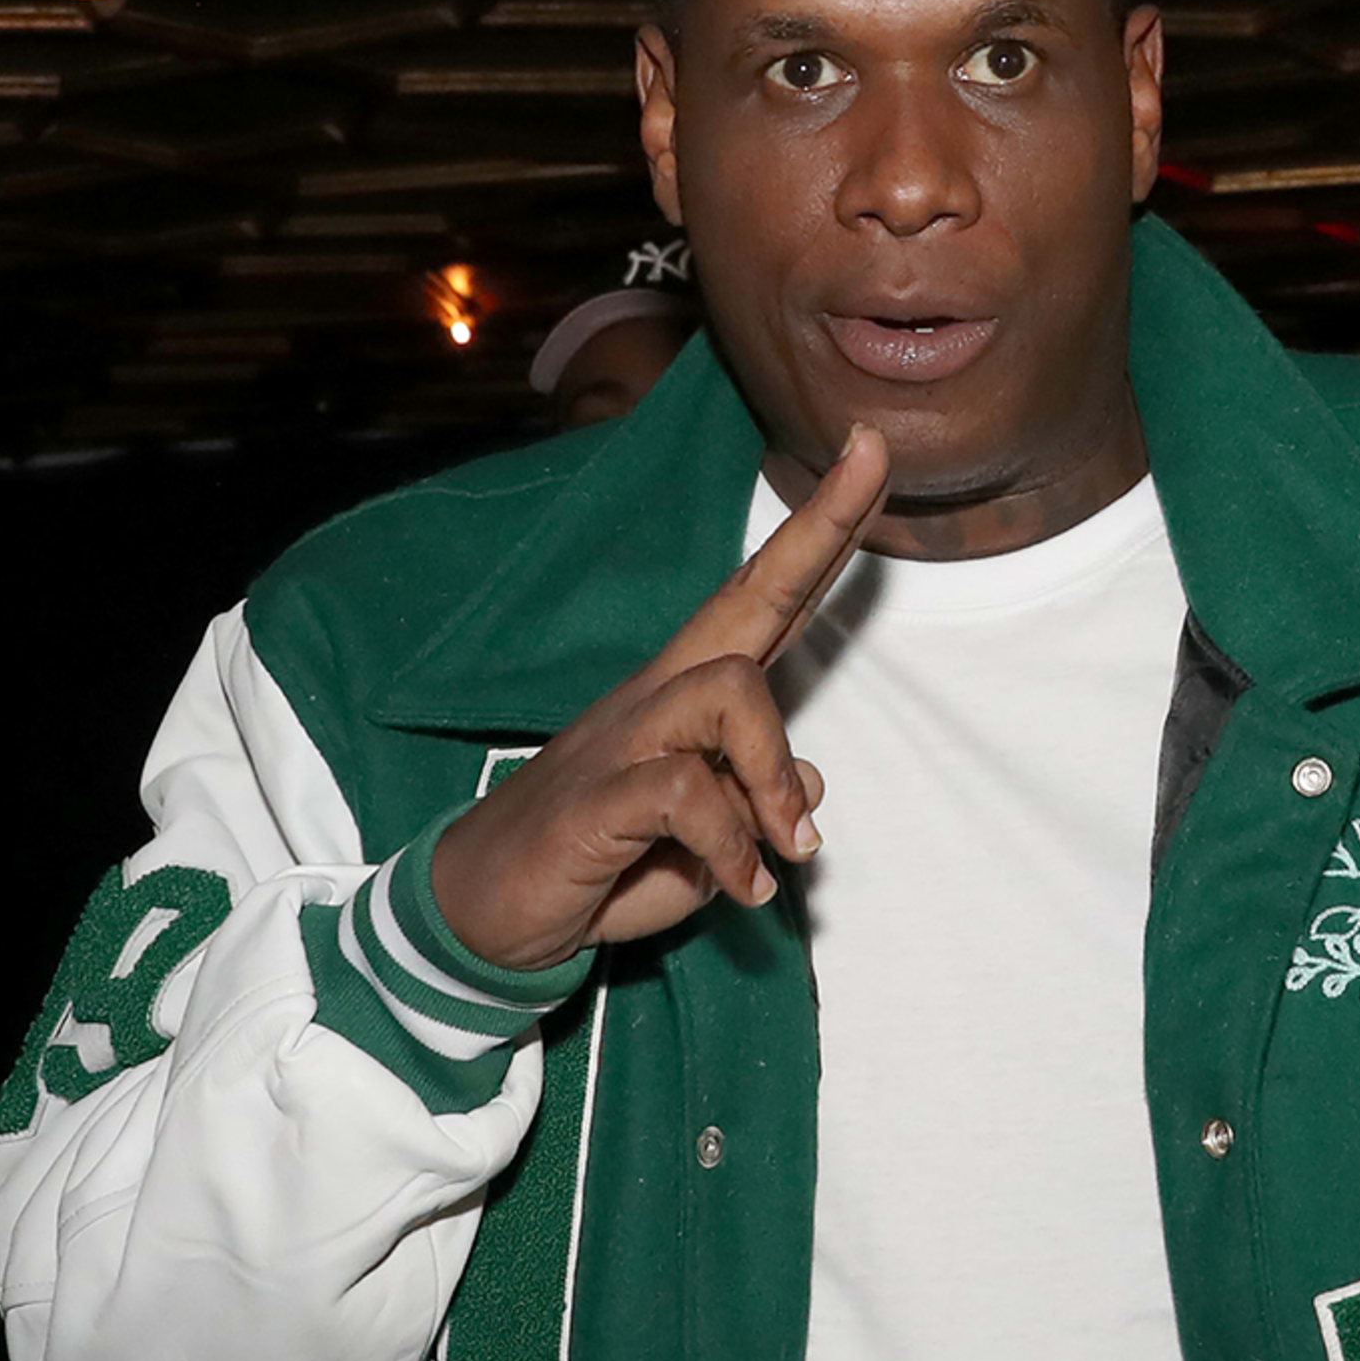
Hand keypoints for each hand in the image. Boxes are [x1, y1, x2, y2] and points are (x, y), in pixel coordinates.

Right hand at [430, 426, 890, 971]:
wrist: (483, 909)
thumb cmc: (599, 864)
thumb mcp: (702, 844)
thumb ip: (754, 807)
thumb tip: (810, 788)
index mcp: (686, 695)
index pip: (764, 596)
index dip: (821, 529)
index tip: (872, 452)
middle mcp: (657, 695)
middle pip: (751, 597)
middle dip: (819, 527)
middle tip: (876, 453)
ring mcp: (623, 740)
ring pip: (730, 692)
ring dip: (775, 778)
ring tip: (786, 849)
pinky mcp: (594, 799)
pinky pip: (686, 794)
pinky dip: (731, 848)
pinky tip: (742, 890)